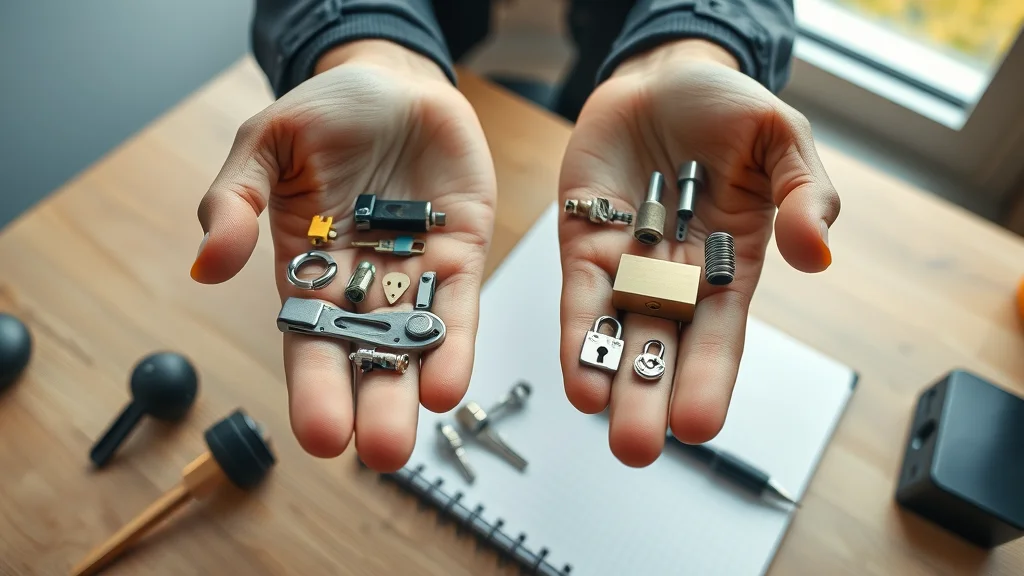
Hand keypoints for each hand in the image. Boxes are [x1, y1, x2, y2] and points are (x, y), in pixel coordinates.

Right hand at [191, 40, 496, 470]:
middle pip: (367, 357)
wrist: (391, 82)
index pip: (310, 343)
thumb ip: (234, 201)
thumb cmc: (324, 115)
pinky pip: (458, 305)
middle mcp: (361, 288)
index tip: (319, 435)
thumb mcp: (265, 146)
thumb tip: (206, 265)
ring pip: (416, 342)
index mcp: (308, 272)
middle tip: (381, 452)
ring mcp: (414, 275)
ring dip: (418, 384)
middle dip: (375, 405)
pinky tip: (451, 380)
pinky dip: (456, 341)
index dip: (314, 388)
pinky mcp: (461, 255)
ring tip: (418, 425)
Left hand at [558, 40, 839, 465]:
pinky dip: (577, 334)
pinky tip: (575, 376)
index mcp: (730, 266)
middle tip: (636, 447)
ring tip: (602, 423)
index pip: (721, 335)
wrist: (663, 76)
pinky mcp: (583, 244)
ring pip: (617, 333)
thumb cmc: (727, 109)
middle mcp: (677, 279)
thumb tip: (816, 252)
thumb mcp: (783, 139)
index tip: (700, 423)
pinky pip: (580, 296)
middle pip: (663, 349)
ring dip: (607, 378)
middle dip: (649, 397)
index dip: (710, 378)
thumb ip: (807, 193)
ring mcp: (627, 265)